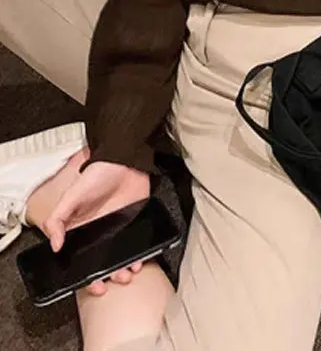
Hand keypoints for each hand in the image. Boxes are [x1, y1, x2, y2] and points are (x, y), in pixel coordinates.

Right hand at [43, 153, 149, 295]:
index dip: (86, 275)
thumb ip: (59, 218)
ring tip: (128, 274)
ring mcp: (119, 229)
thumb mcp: (72, 195)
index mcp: (81, 230)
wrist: (124, 160)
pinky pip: (137, 243)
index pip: (82, 259)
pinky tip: (141, 260)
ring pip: (121, 256)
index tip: (93, 286)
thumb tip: (54, 245)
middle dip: (108, 276)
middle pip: (103, 262)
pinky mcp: (135, 222)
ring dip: (125, 268)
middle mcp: (100, 233)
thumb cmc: (97, 175)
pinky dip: (140, 254)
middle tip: (114, 281)